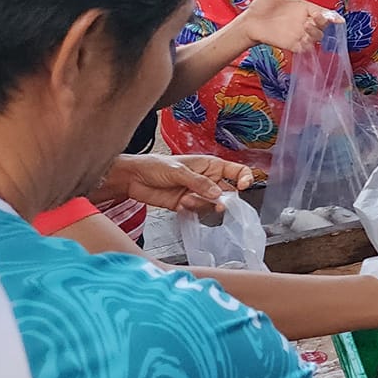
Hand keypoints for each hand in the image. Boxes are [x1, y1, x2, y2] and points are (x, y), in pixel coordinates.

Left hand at [97, 153, 248, 212]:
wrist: (133, 179)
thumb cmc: (155, 165)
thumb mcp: (179, 170)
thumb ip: (199, 183)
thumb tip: (218, 194)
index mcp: (210, 165)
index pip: (236, 171)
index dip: (244, 178)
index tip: (243, 186)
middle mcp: (207, 180)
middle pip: (227, 191)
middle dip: (222, 198)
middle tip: (216, 203)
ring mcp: (198, 193)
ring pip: (213, 204)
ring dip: (203, 204)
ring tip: (187, 199)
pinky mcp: (187, 205)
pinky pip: (199, 211)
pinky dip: (193, 210)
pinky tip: (181, 204)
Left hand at [239, 0, 337, 52]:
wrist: (248, 23)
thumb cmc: (260, 7)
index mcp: (304, 9)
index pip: (323, 12)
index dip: (331, 15)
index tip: (336, 17)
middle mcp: (305, 22)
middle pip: (323, 25)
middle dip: (324, 22)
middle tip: (315, 17)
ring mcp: (300, 34)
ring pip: (317, 36)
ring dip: (315, 32)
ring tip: (306, 26)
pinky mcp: (293, 45)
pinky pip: (306, 48)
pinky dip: (308, 46)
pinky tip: (303, 40)